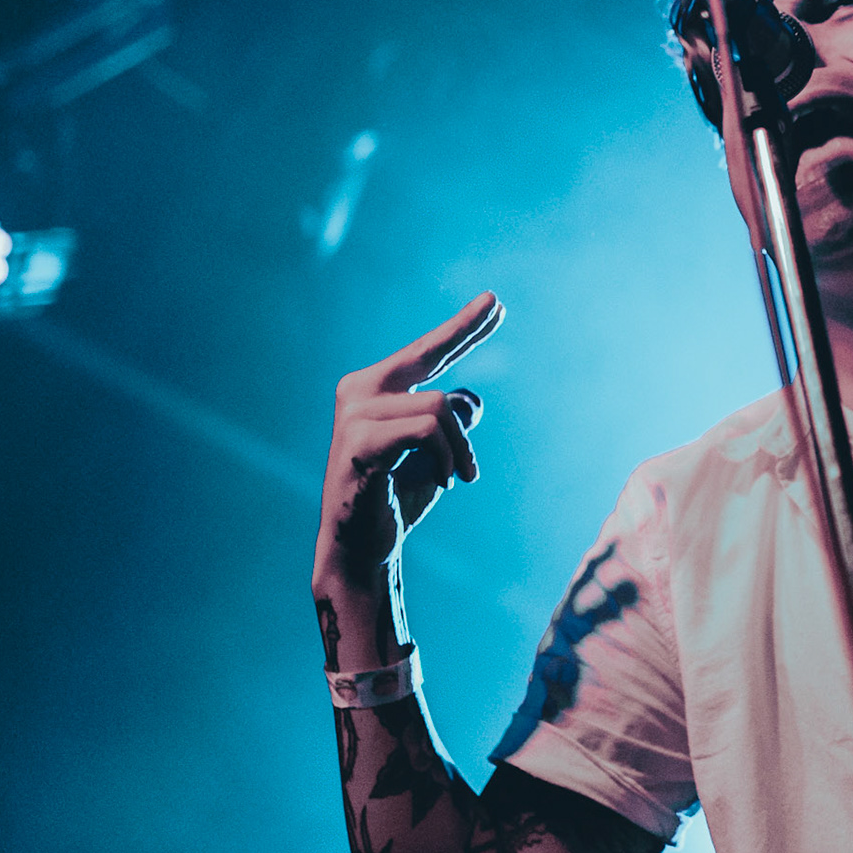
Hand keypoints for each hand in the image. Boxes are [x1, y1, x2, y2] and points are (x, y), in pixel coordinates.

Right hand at [315, 292, 504, 590]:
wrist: (363, 550)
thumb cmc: (398, 498)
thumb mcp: (437, 453)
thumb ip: (449, 421)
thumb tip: (469, 397)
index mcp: (374, 390)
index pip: (426, 353)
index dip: (461, 327)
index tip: (494, 302)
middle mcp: (358, 391)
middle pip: (428, 353)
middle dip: (463, 328)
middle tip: (497, 304)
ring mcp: (355, 415)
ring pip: (438, 407)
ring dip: (460, 448)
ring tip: (460, 476)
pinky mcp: (360, 442)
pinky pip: (427, 431)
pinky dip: (446, 458)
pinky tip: (442, 481)